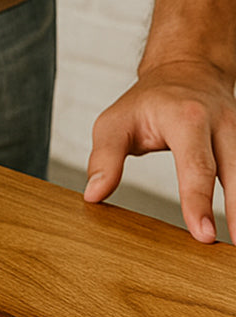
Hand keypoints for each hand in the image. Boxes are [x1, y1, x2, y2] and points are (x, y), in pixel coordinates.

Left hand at [85, 59, 235, 242]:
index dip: (199, 202)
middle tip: (234, 247)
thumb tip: (94, 195)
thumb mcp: (114, 123)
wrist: (187, 69)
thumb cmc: (147, 101)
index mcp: (186, 119)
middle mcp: (221, 124)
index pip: (196, 166)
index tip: (203, 235)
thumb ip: (104, 159)